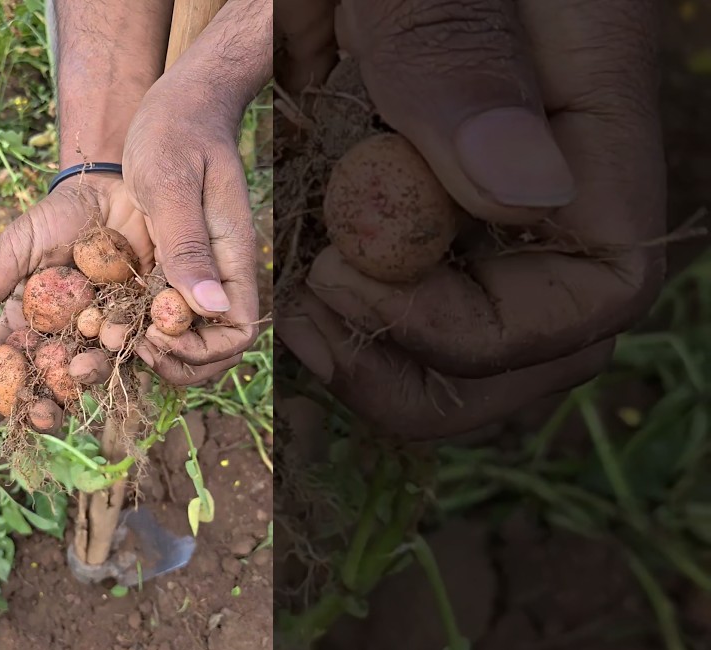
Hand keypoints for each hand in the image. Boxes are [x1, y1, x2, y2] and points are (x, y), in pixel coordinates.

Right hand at [0, 173, 175, 395]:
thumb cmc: (59, 217)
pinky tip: (113, 345)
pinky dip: (120, 355)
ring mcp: (93, 337)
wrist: (116, 192)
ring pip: (83, 376)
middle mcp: (55, 339)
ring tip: (78, 370)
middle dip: (37, 406)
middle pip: (39, 386)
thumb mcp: (17, 247)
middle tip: (38, 412)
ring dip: (79, 381)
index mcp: (20, 324)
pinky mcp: (133, 327)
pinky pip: (127, 353)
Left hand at [121, 73, 260, 384]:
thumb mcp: (171, 186)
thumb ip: (188, 245)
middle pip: (215, 350)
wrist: (175, 106)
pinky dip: (136, 328)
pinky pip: (161, 315)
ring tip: (106, 341)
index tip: (154, 338)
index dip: (200, 352)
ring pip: (187, 339)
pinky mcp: (171, 267)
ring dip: (152, 352)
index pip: (237, 333)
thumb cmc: (176, 134)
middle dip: (175, 364)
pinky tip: (100, 320)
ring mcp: (195, 273)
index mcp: (231, 258)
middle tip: (124, 348)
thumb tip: (210, 308)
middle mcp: (218, 274)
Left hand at [279, 0, 665, 439]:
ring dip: (382, 351)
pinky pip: (411, 279)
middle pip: (540, 340)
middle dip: (425, 370)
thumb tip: (513, 192)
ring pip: (477, 327)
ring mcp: (486, 185)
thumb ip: (457, 49)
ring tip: (290, 310)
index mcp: (580, 117)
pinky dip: (350, 302)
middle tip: (307, 327)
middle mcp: (547, 169)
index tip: (343, 280)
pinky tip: (286, 274)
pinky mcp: (422, 182)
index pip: (593, 286)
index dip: (479, 329)